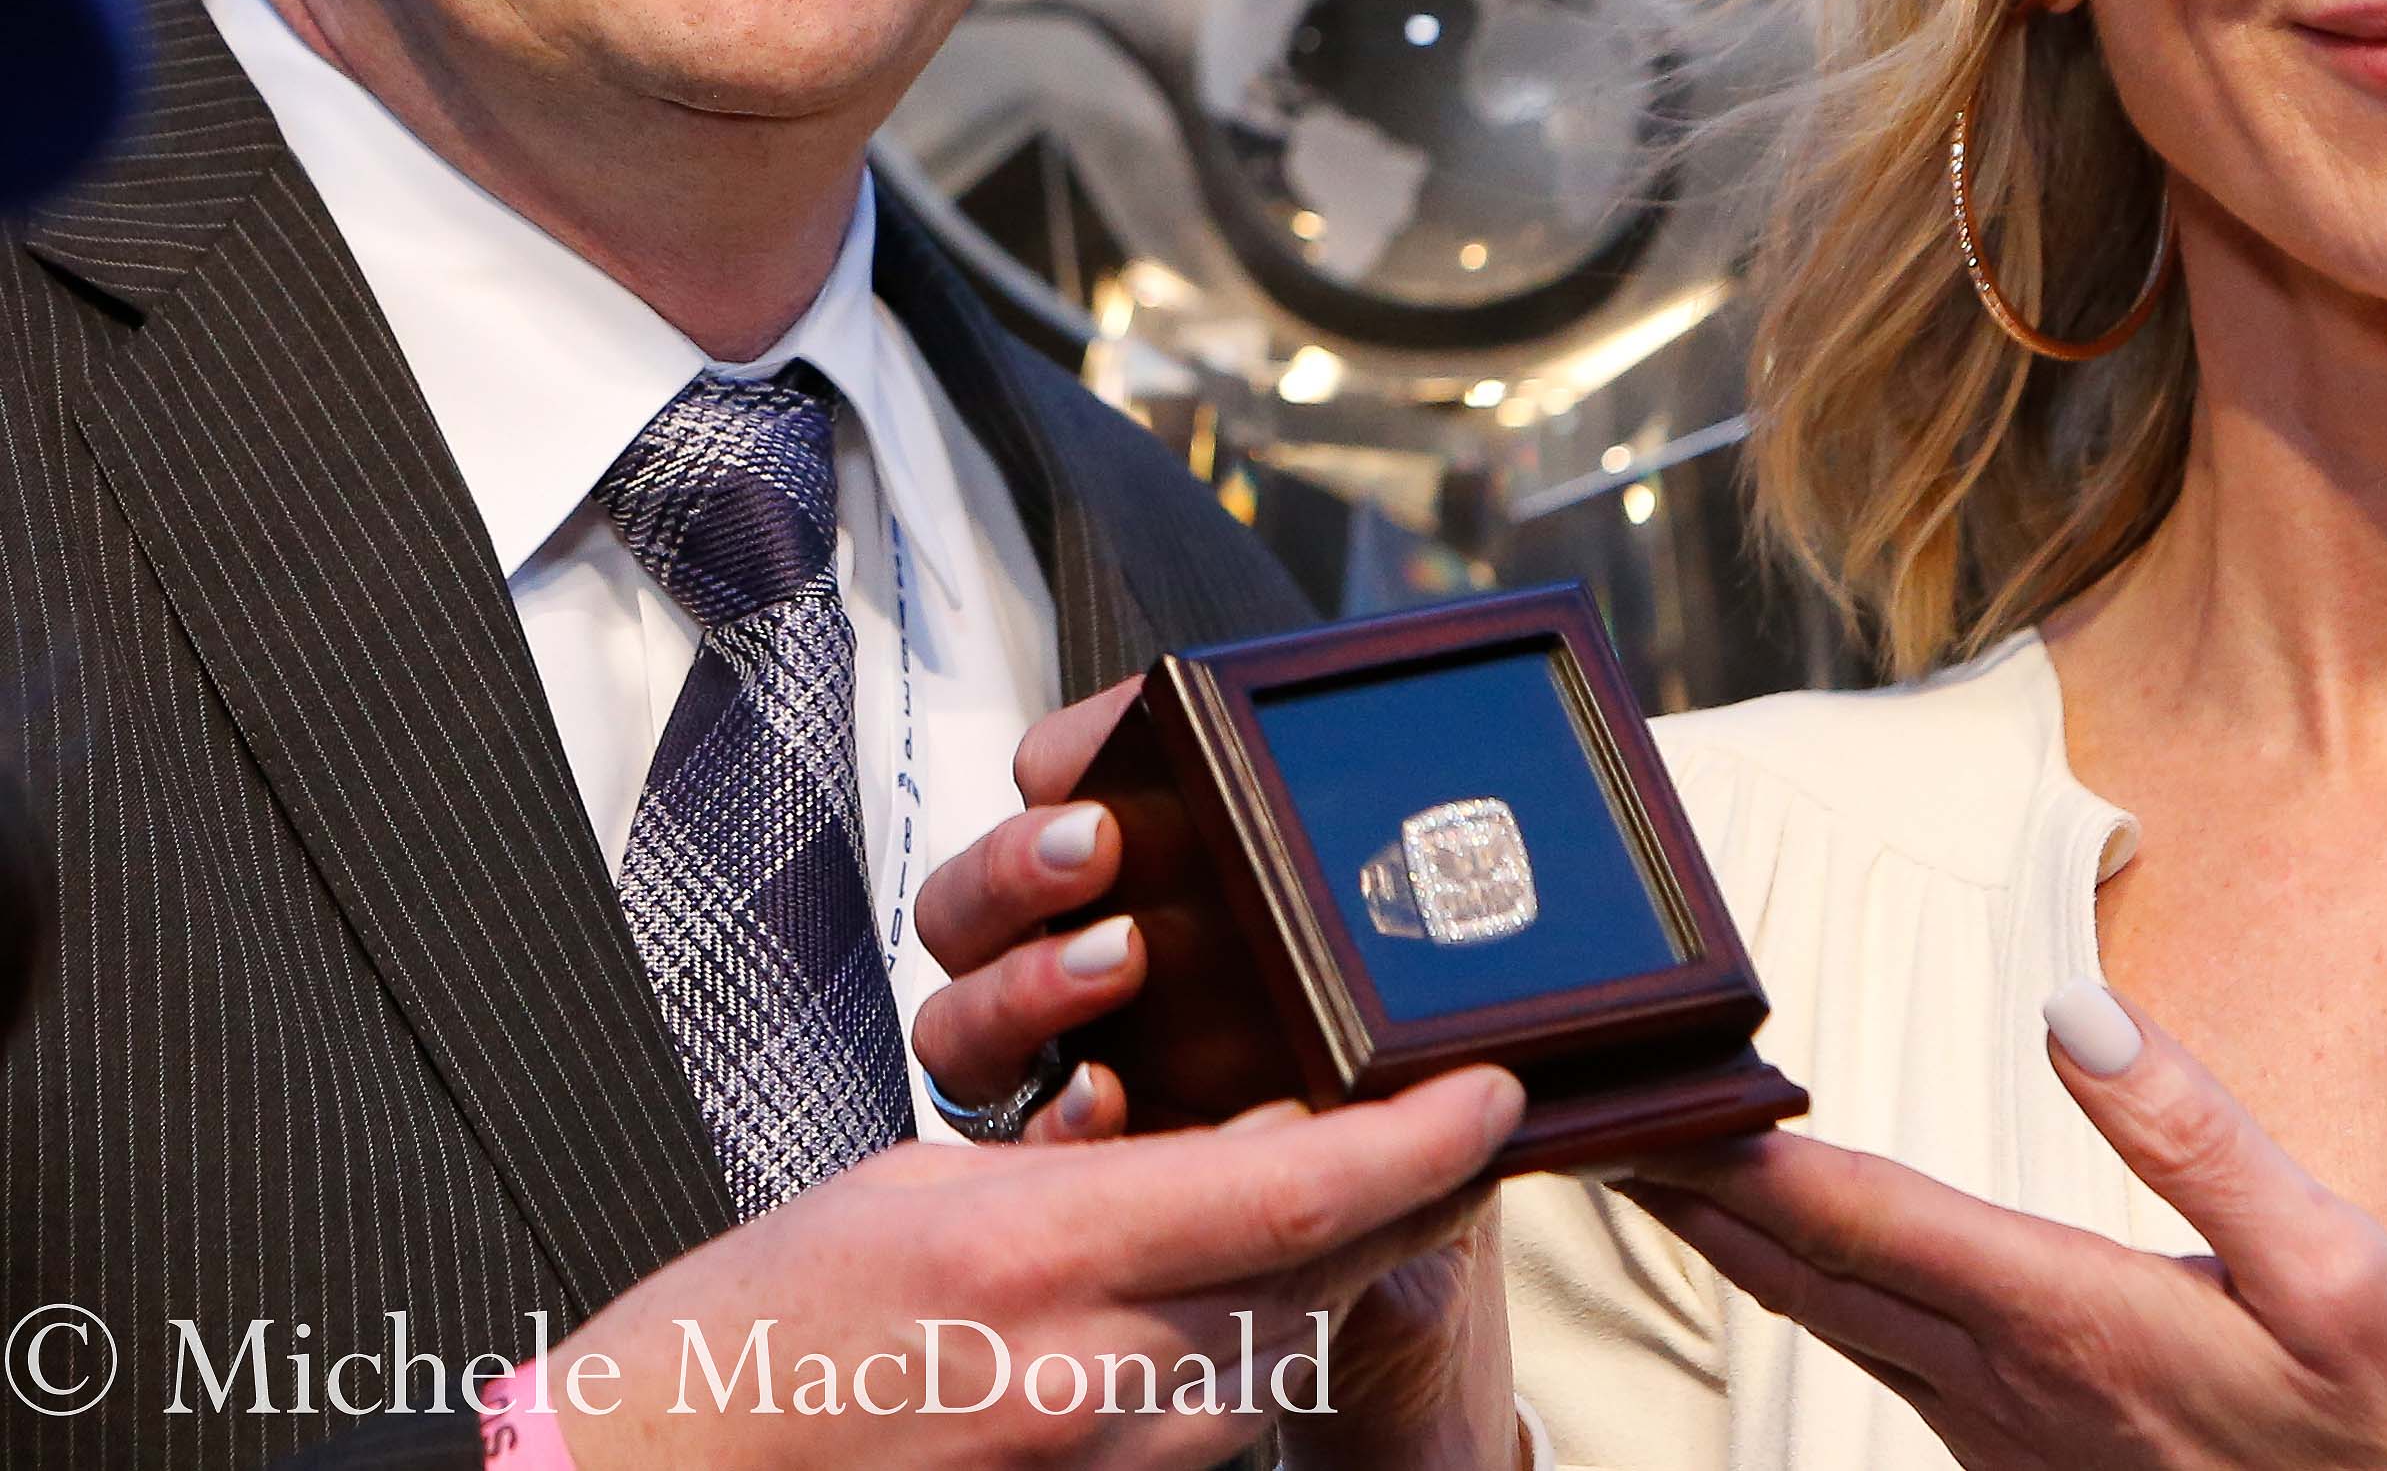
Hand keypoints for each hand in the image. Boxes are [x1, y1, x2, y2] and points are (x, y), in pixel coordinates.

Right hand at [917, 688, 1526, 1470]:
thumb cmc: (757, 1337)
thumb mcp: (925, 1188)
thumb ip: (1085, 1163)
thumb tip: (1215, 1141)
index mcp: (1044, 1254)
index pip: (1301, 1192)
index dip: (1421, 1141)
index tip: (1492, 1090)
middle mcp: (1097, 1377)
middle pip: (1324, 1274)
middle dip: (1399, 1195)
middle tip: (1445, 1124)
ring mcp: (1106, 1465)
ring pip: (1287, 1347)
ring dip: (1321, 1270)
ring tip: (1321, 1190)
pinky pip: (1221, 1419)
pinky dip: (1247, 1347)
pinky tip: (1214, 1297)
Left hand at [1622, 984, 2386, 1470]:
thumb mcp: (2344, 1277)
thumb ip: (2200, 1135)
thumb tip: (2072, 1005)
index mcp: (2067, 1320)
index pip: (1856, 1216)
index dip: (1731, 1155)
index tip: (1635, 1094)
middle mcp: (2004, 1382)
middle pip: (1804, 1265)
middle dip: (1685, 1183)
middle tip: (1579, 1107)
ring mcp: (2002, 1432)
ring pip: (1823, 1315)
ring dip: (1726, 1234)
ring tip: (1645, 1154)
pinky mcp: (2020, 1458)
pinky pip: (1874, 1354)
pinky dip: (1804, 1281)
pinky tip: (1782, 1250)